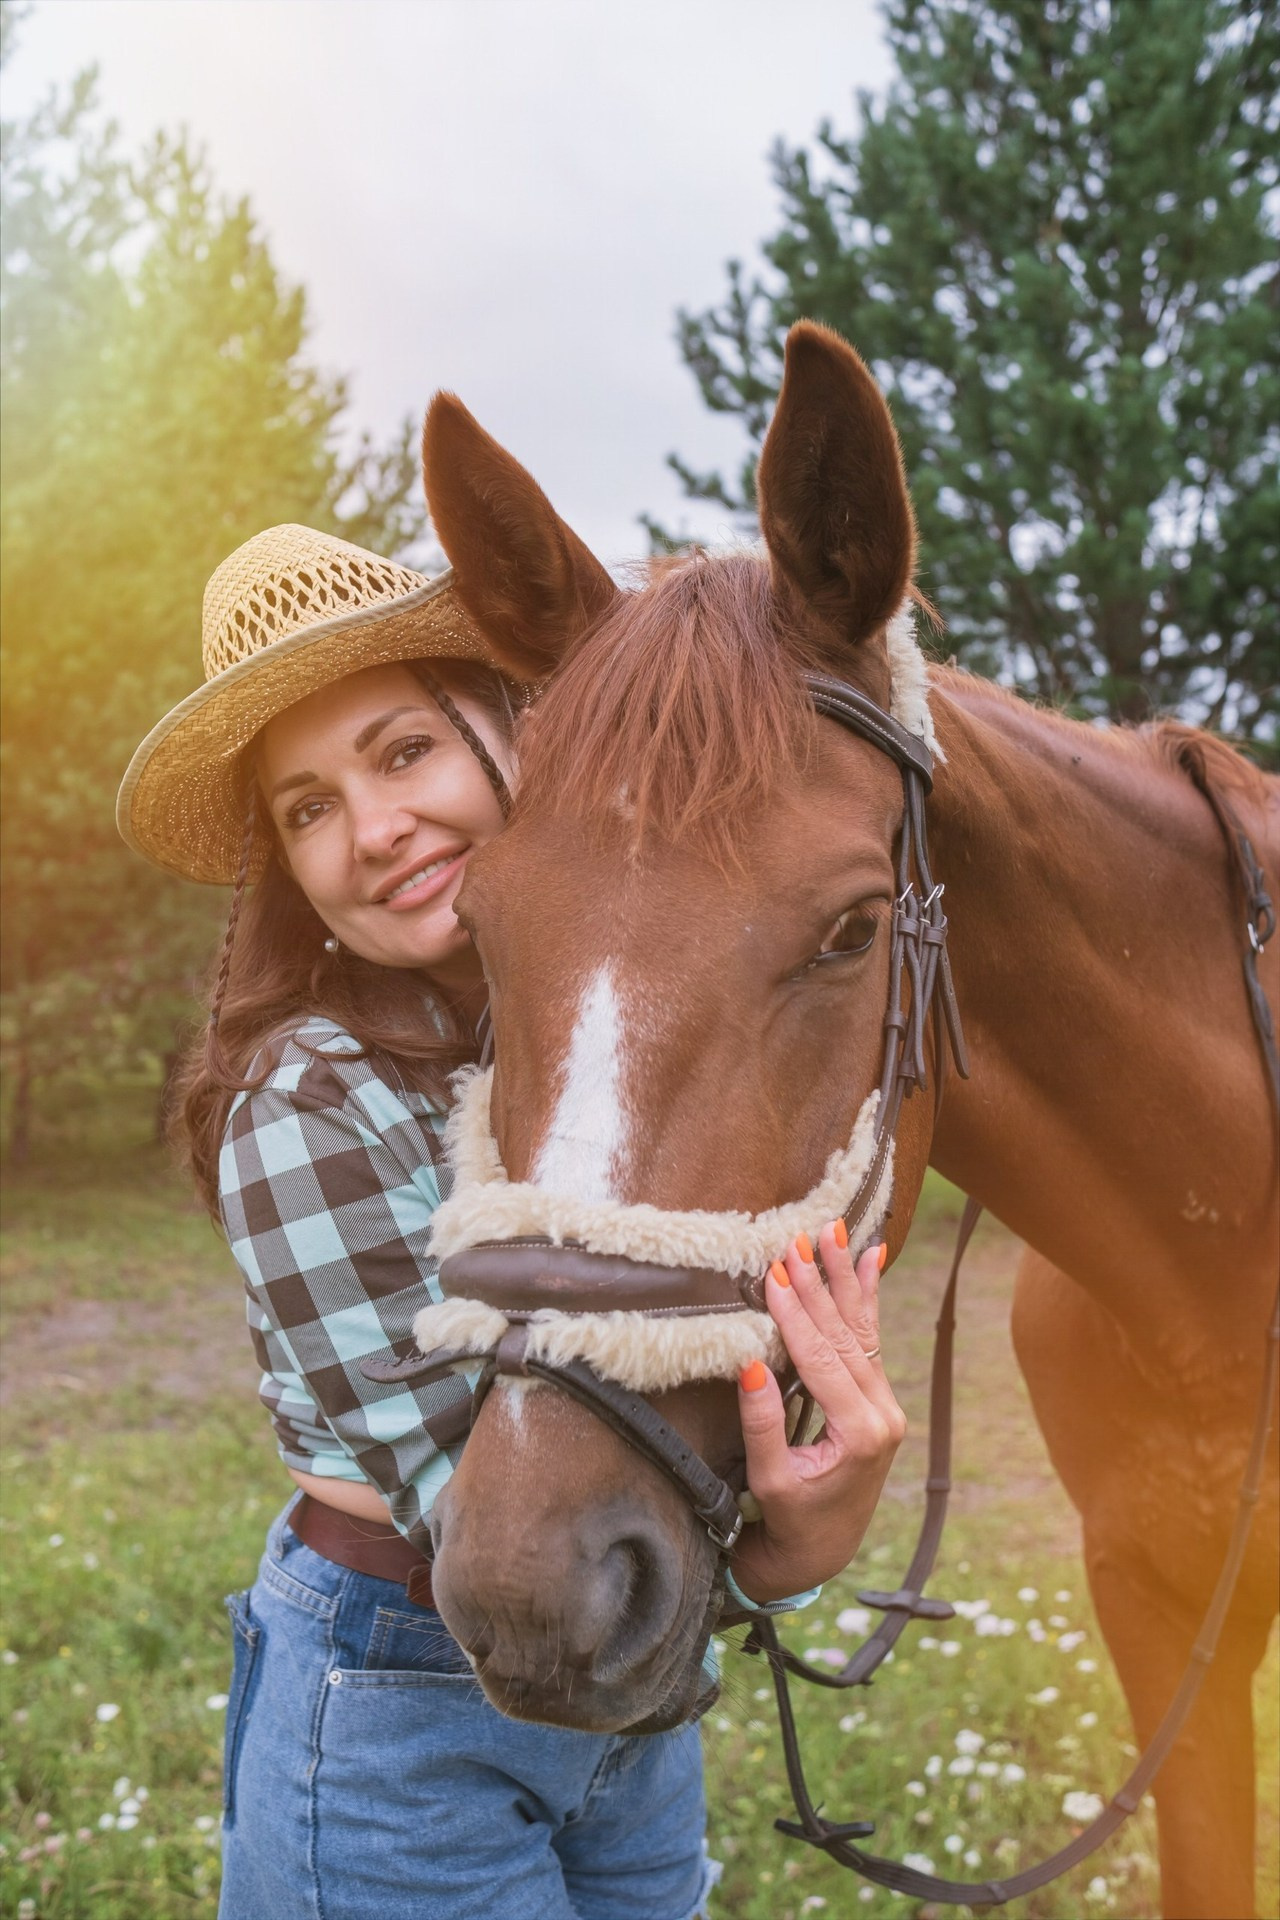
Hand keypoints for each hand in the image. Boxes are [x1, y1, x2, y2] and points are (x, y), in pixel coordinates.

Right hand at [728, 1222, 905, 1604]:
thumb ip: (763, 1423)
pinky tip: (872, 1259)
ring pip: (863, 1331)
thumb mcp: (771, 1478)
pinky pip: (870, 1340)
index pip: (822, 1361)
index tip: (773, 1275)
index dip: (796, 1317)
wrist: (823, 1550)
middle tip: (801, 1239)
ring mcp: (886, 1405)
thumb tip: (748, 1363)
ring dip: (846, 1279)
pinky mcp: (879, 1400)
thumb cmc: (790, 1519)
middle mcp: (883, 1414)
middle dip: (822, 1285)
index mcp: (859, 1435)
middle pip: (846, 1337)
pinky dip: (867, 1298)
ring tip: (837, 1233)